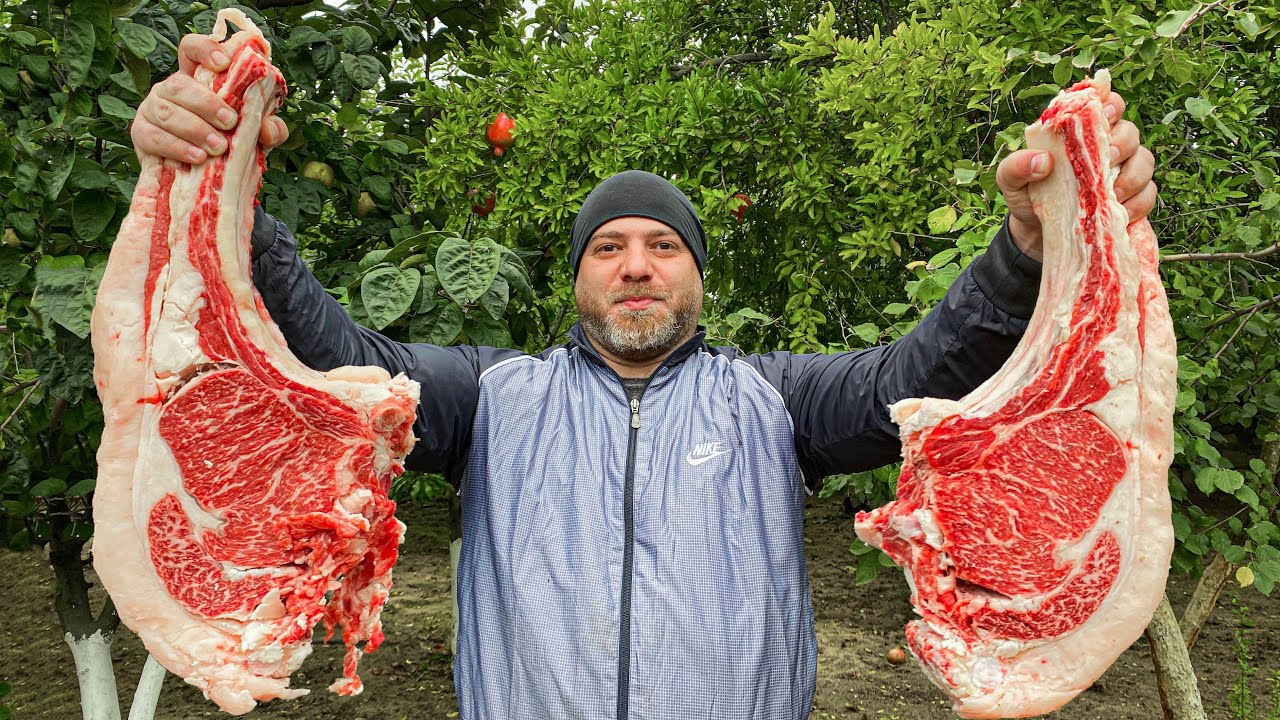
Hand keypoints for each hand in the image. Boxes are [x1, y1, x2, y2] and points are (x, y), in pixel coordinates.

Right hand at [131, 34, 287, 164]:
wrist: (203, 175)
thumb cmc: (228, 142)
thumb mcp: (253, 134)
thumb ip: (268, 128)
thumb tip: (269, 128)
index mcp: (196, 77)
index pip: (191, 49)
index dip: (204, 49)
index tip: (223, 63)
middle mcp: (170, 88)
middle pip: (179, 84)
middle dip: (206, 104)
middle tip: (230, 122)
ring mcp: (152, 109)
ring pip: (167, 111)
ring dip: (194, 129)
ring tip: (218, 147)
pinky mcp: (142, 133)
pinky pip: (154, 136)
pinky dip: (177, 147)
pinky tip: (197, 157)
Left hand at [996, 90, 1156, 261]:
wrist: (1038, 232)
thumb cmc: (1028, 195)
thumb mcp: (1010, 181)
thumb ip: (1016, 166)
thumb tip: (1042, 160)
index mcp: (1081, 132)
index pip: (1107, 105)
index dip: (1112, 105)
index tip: (1103, 116)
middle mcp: (1107, 145)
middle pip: (1130, 131)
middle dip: (1122, 144)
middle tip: (1105, 162)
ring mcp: (1124, 171)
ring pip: (1145, 160)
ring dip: (1133, 176)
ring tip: (1111, 194)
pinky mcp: (1133, 197)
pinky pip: (1149, 193)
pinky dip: (1138, 202)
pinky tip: (1120, 211)